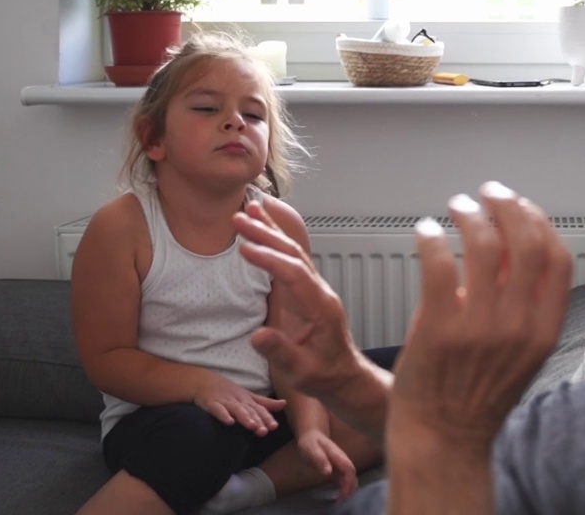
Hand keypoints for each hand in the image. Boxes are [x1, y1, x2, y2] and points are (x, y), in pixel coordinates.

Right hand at [193, 372, 285, 434]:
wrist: (204, 382)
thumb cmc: (229, 392)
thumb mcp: (248, 397)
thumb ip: (265, 403)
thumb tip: (284, 403)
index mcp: (248, 400)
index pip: (259, 409)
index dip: (267, 418)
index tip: (274, 427)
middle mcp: (239, 400)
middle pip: (250, 411)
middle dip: (258, 420)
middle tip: (265, 431)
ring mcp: (226, 402)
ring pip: (237, 410)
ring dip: (245, 418)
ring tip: (252, 426)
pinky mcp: (212, 404)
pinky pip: (218, 410)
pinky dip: (224, 415)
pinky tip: (229, 422)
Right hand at [234, 201, 361, 397]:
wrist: (344, 376)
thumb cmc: (324, 376)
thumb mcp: (301, 372)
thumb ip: (280, 352)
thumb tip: (257, 335)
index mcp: (321, 308)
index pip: (295, 275)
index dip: (270, 260)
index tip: (246, 247)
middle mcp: (319, 292)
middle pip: (294, 255)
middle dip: (267, 234)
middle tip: (240, 216)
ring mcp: (315, 289)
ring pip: (293, 253)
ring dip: (271, 231)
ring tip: (249, 209)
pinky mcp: (307, 291)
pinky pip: (291, 260)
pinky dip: (275, 242)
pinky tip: (262, 227)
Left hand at [297, 428, 358, 499]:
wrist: (312, 435)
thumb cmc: (311, 442)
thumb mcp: (311, 449)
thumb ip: (319, 459)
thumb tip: (328, 472)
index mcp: (338, 456)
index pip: (349, 469)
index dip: (349, 482)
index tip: (343, 493)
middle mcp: (342, 460)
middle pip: (352, 475)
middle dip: (350, 488)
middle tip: (342, 500)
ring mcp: (340, 464)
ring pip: (350, 477)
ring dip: (348, 489)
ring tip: (341, 500)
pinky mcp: (337, 468)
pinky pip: (345, 479)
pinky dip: (345, 487)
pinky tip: (340, 495)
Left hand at [388, 182, 572, 455]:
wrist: (443, 440)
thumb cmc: (476, 397)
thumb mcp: (519, 351)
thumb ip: (521, 302)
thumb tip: (510, 244)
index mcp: (543, 330)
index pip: (558, 258)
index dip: (540, 222)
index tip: (522, 206)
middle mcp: (518, 326)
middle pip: (526, 242)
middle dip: (507, 205)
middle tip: (488, 193)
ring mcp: (480, 328)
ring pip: (484, 245)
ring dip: (469, 215)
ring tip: (456, 208)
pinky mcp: (440, 328)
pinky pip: (439, 264)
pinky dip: (432, 238)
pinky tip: (426, 231)